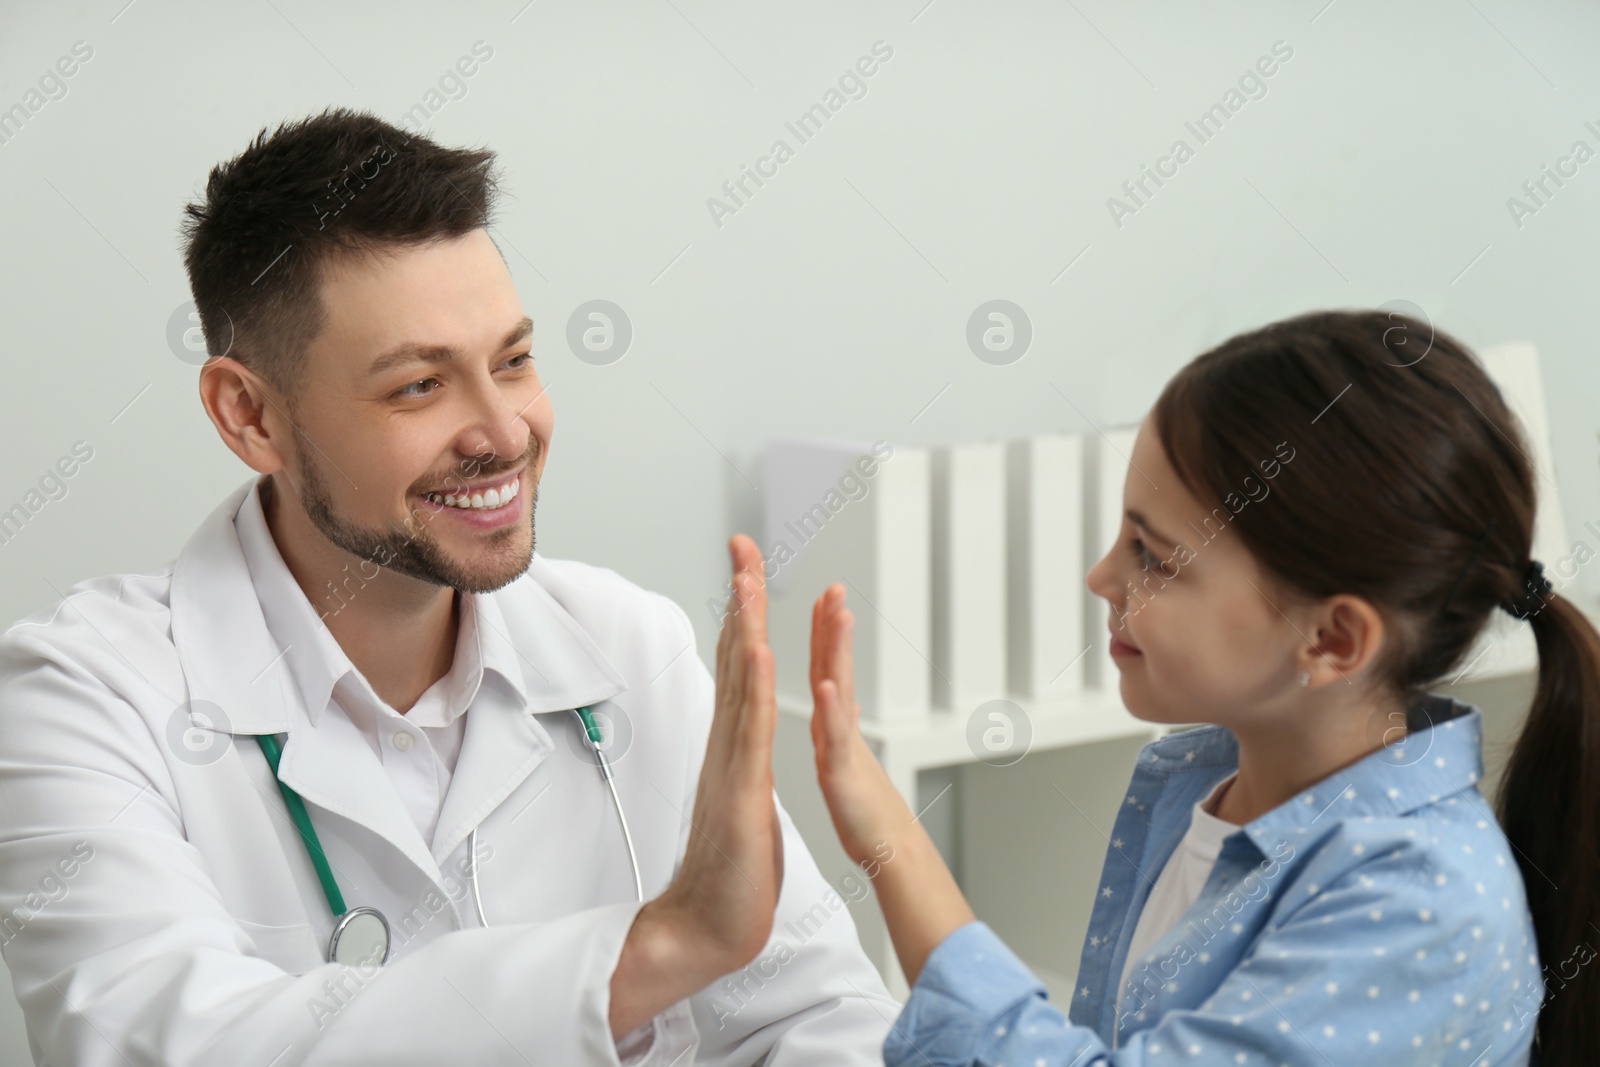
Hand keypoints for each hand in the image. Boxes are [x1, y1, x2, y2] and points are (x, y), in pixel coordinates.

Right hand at [611, 535, 783, 1036]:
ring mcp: (732, 763)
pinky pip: (749, 726)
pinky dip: (752, 682)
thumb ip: (743, 777)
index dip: (744, 617)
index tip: (748, 573)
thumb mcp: (744, 809)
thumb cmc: (730, 877)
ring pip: (741, 680)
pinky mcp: (742, 788)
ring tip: (749, 575)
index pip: (741, 670)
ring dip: (745, 623)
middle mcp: (727, 746)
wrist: (707, 926)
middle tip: (744, 545)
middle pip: (736, 657)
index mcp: (733, 749)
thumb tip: (744, 759)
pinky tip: (757, 647)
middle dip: (742, 598)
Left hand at [808, 583, 913, 866]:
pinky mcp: (842, 774)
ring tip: (837, 614)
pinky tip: (828, 686)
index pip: (825, 666)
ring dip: (837, 650)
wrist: (887, 855)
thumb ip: (843, 727)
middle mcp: (839, 729)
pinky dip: (833, 711)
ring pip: (839, 690)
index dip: (823, 629)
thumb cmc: (866, 816)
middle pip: (834, 665)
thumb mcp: (846, 760)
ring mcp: (843, 747)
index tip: (823, 595)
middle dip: (833, 623)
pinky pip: (837, 739)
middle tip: (834, 586)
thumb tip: (842, 702)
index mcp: (832, 725)